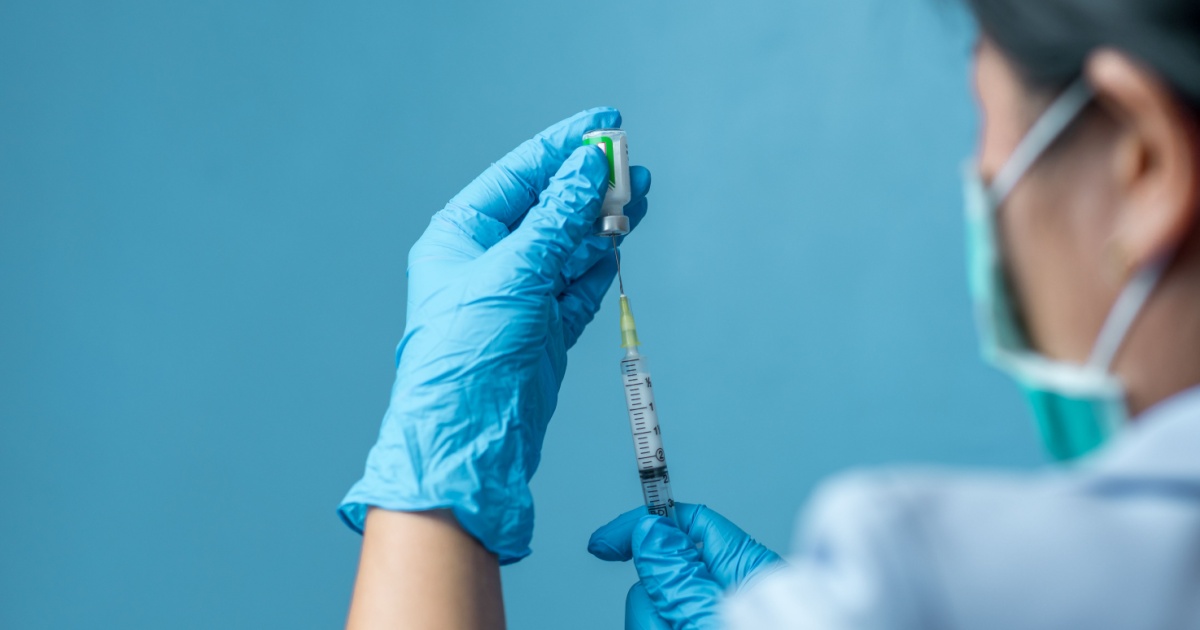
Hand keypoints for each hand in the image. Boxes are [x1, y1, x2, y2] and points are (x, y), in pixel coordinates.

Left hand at [340, 108, 651, 563]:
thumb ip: (555, 220)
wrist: (473, 436)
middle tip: (630, 164)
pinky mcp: (545, 325)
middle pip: (548, 206)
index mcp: (462, 235)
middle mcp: (489, 259)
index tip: (602, 124)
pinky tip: (620, 239)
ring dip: (602, 221)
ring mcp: (519, 293)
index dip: (561, 148)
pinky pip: (578, 282)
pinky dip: (600, 262)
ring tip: (638, 195)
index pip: (519, 174)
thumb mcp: (513, 272)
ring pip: (569, 244)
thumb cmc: (469, 351)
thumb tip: (585, 171)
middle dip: (589, 185)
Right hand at [589, 504, 783, 628]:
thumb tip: (650, 529)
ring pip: (658, 605)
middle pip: (664, 572)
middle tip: (668, 628)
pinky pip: (664, 623)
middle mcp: (732, 591)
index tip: (605, 543)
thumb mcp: (707, 615)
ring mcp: (711, 611)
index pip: (693, 523)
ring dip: (654, 624)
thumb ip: (677, 574)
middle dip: (651, 601)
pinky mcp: (695, 623)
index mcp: (748, 571)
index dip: (647, 524)